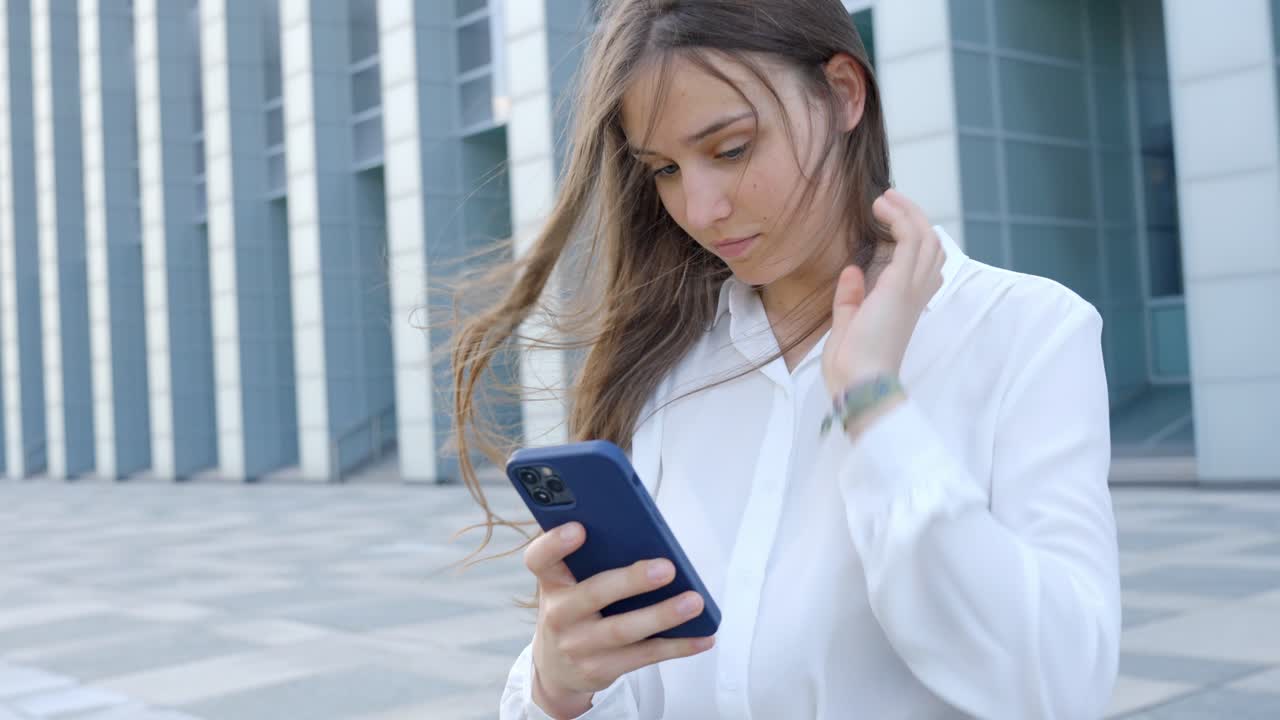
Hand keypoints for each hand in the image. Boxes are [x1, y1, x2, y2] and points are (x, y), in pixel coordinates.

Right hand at [525, 522, 715, 718]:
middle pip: (594, 593)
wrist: (557, 668)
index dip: (555, 543)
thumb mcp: (569, 584)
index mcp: (552, 581)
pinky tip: (703, 637)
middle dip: (632, 580)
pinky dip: (677, 646)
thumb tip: (644, 533)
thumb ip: (591, 560)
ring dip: (663, 615)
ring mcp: (578, 645)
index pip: (539, 559)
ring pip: (623, 630)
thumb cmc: (574, 609)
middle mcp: (559, 613)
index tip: (579, 528)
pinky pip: (644, 656)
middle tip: (667, 567)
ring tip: (694, 602)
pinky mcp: (601, 669)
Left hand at [821, 189, 944, 397]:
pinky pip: (911, 239)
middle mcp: (915, 296)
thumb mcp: (847, 327)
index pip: (925, 268)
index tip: (889, 223)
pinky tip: (883, 208)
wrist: (860, 384)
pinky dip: (901, 218)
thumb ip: (851, 299)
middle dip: (914, 219)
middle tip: (888, 202)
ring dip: (907, 212)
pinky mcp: (899, 284)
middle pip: (932, 247)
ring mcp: (910, 289)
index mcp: (905, 308)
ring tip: (885, 198)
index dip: (914, 242)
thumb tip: (852, 271)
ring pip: (926, 237)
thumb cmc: (852, 367)